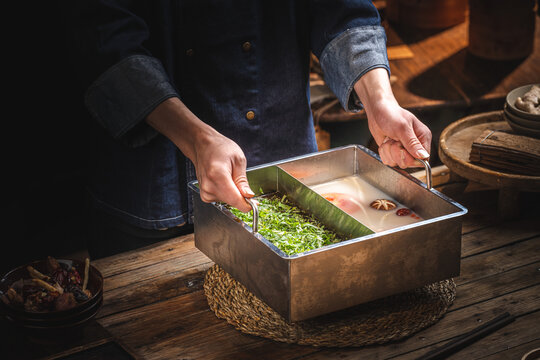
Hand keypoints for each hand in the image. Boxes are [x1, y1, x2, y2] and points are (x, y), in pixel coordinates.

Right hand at [146, 97, 253, 211]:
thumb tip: (248, 196)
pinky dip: (226, 193)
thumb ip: (242, 180)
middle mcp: (208, 186)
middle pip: (232, 201)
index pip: (235, 199)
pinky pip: (221, 200)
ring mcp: (205, 191)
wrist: (202, 145)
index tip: (255, 203)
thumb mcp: (238, 159)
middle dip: (241, 196)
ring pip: (228, 201)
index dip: (247, 204)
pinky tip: (223, 181)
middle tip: (242, 181)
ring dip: (233, 193)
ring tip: (229, 176)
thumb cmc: (220, 148)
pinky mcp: (204, 195)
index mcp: (218, 175)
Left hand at [354, 68, 430, 167]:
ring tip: (389, 139)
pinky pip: (389, 161)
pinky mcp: (393, 152)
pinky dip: (384, 153)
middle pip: (409, 163)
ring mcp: (403, 149)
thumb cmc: (391, 114)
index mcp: (423, 137)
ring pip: (397, 163)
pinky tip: (385, 142)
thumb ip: (412, 143)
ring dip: (389, 151)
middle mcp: (415, 145)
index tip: (402, 149)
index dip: (412, 158)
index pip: (424, 158)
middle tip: (394, 140)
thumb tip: (423, 156)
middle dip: (397, 153)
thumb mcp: (402, 128)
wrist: (377, 111)